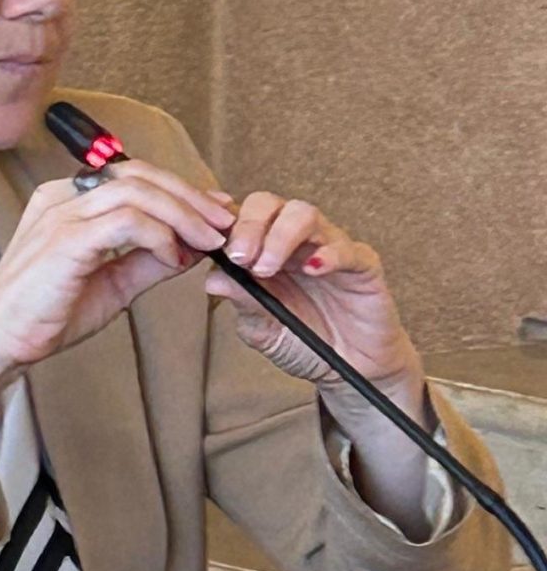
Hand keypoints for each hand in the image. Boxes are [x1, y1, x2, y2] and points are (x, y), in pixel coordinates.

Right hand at [0, 160, 232, 372]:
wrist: (1, 341)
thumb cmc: (43, 315)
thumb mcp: (110, 283)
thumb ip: (146, 261)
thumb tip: (189, 248)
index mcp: (67, 201)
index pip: (133, 178)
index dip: (181, 191)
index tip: (214, 212)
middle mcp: (62, 198)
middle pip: (140, 175)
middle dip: (191, 197)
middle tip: (223, 223)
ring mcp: (61, 215)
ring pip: (139, 193)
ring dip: (183, 215)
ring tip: (208, 240)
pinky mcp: (66, 239)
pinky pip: (128, 222)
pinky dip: (160, 236)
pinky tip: (173, 257)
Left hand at [208, 190, 423, 409]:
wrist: (346, 367)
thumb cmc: (301, 340)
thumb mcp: (261, 327)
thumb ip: (241, 301)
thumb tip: (212, 279)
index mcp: (261, 250)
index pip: (238, 216)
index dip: (221, 223)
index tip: (208, 245)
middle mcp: (293, 242)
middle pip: (269, 204)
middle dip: (248, 225)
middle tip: (240, 257)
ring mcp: (328, 248)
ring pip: (304, 214)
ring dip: (279, 237)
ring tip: (266, 268)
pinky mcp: (362, 264)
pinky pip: (347, 248)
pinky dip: (328, 254)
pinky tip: (313, 269)